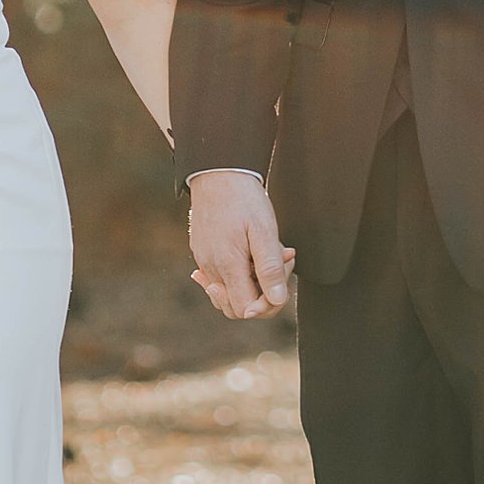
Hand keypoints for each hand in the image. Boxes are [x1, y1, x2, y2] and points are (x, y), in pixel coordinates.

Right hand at [188, 171, 294, 319]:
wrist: (218, 173)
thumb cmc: (243, 199)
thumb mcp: (264, 231)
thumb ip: (270, 268)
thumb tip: (276, 300)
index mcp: (227, 265)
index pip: (246, 310)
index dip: (267, 305)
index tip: (281, 283)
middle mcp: (211, 268)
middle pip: (236, 308)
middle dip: (262, 295)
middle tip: (278, 264)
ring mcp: (204, 261)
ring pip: (229, 293)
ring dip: (251, 282)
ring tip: (266, 254)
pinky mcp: (201, 252)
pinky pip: (220, 278)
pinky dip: (239, 272)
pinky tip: (251, 254)